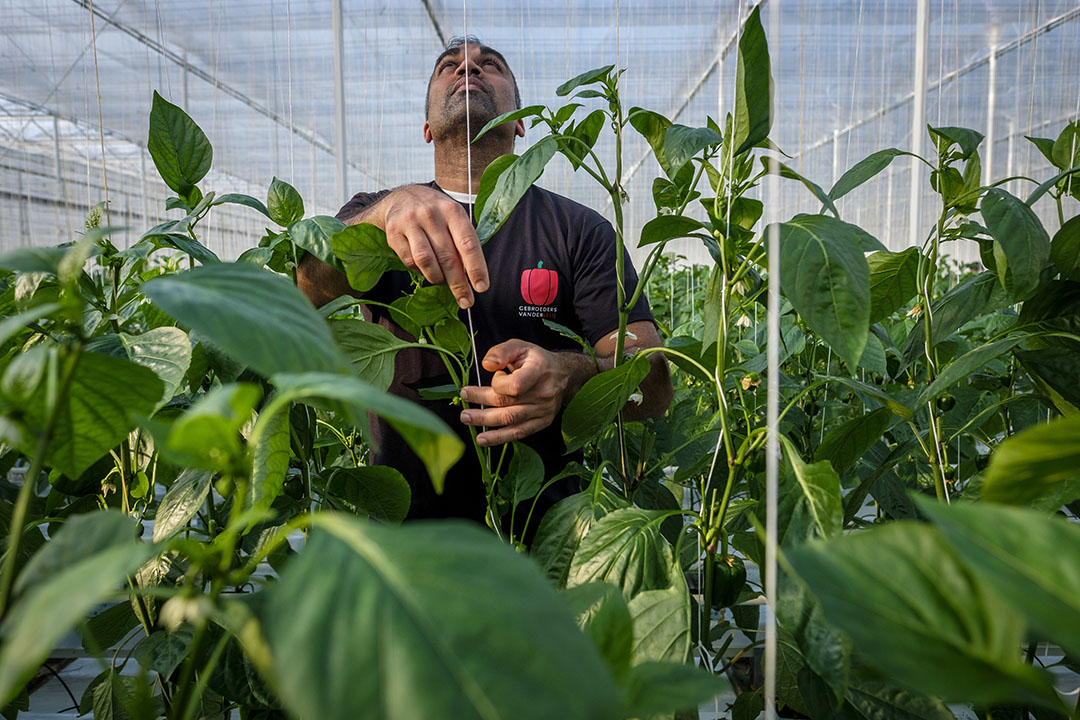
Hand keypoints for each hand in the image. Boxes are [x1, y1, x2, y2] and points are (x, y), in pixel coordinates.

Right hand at [375, 185, 488, 307]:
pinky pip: (409, 261)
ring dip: (437, 278)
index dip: (476, 268)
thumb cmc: (435, 213)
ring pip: (426, 261)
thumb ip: (462, 242)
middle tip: (465, 301)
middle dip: (458, 283)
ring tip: (442, 282)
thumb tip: (471, 276)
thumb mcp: (453, 218)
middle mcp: (431, 214)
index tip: (481, 287)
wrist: (402, 197)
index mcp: (452, 211)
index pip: (468, 243)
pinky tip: (425, 269)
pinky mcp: (393, 232)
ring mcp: (410, 222)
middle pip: (447, 257)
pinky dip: (419, 271)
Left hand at [458, 340, 590, 446]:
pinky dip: (500, 438)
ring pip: (510, 420)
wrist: (564, 375)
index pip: (514, 386)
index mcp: (538, 371)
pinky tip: (483, 439)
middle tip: (463, 406)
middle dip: (480, 404)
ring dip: (485, 422)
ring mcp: (543, 410)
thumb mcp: (520, 346)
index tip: (494, 375)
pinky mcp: (542, 422)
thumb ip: (501, 352)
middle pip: (507, 404)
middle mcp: (543, 393)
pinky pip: (519, 433)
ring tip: (467, 419)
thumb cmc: (537, 360)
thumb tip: (486, 365)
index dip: (498, 384)